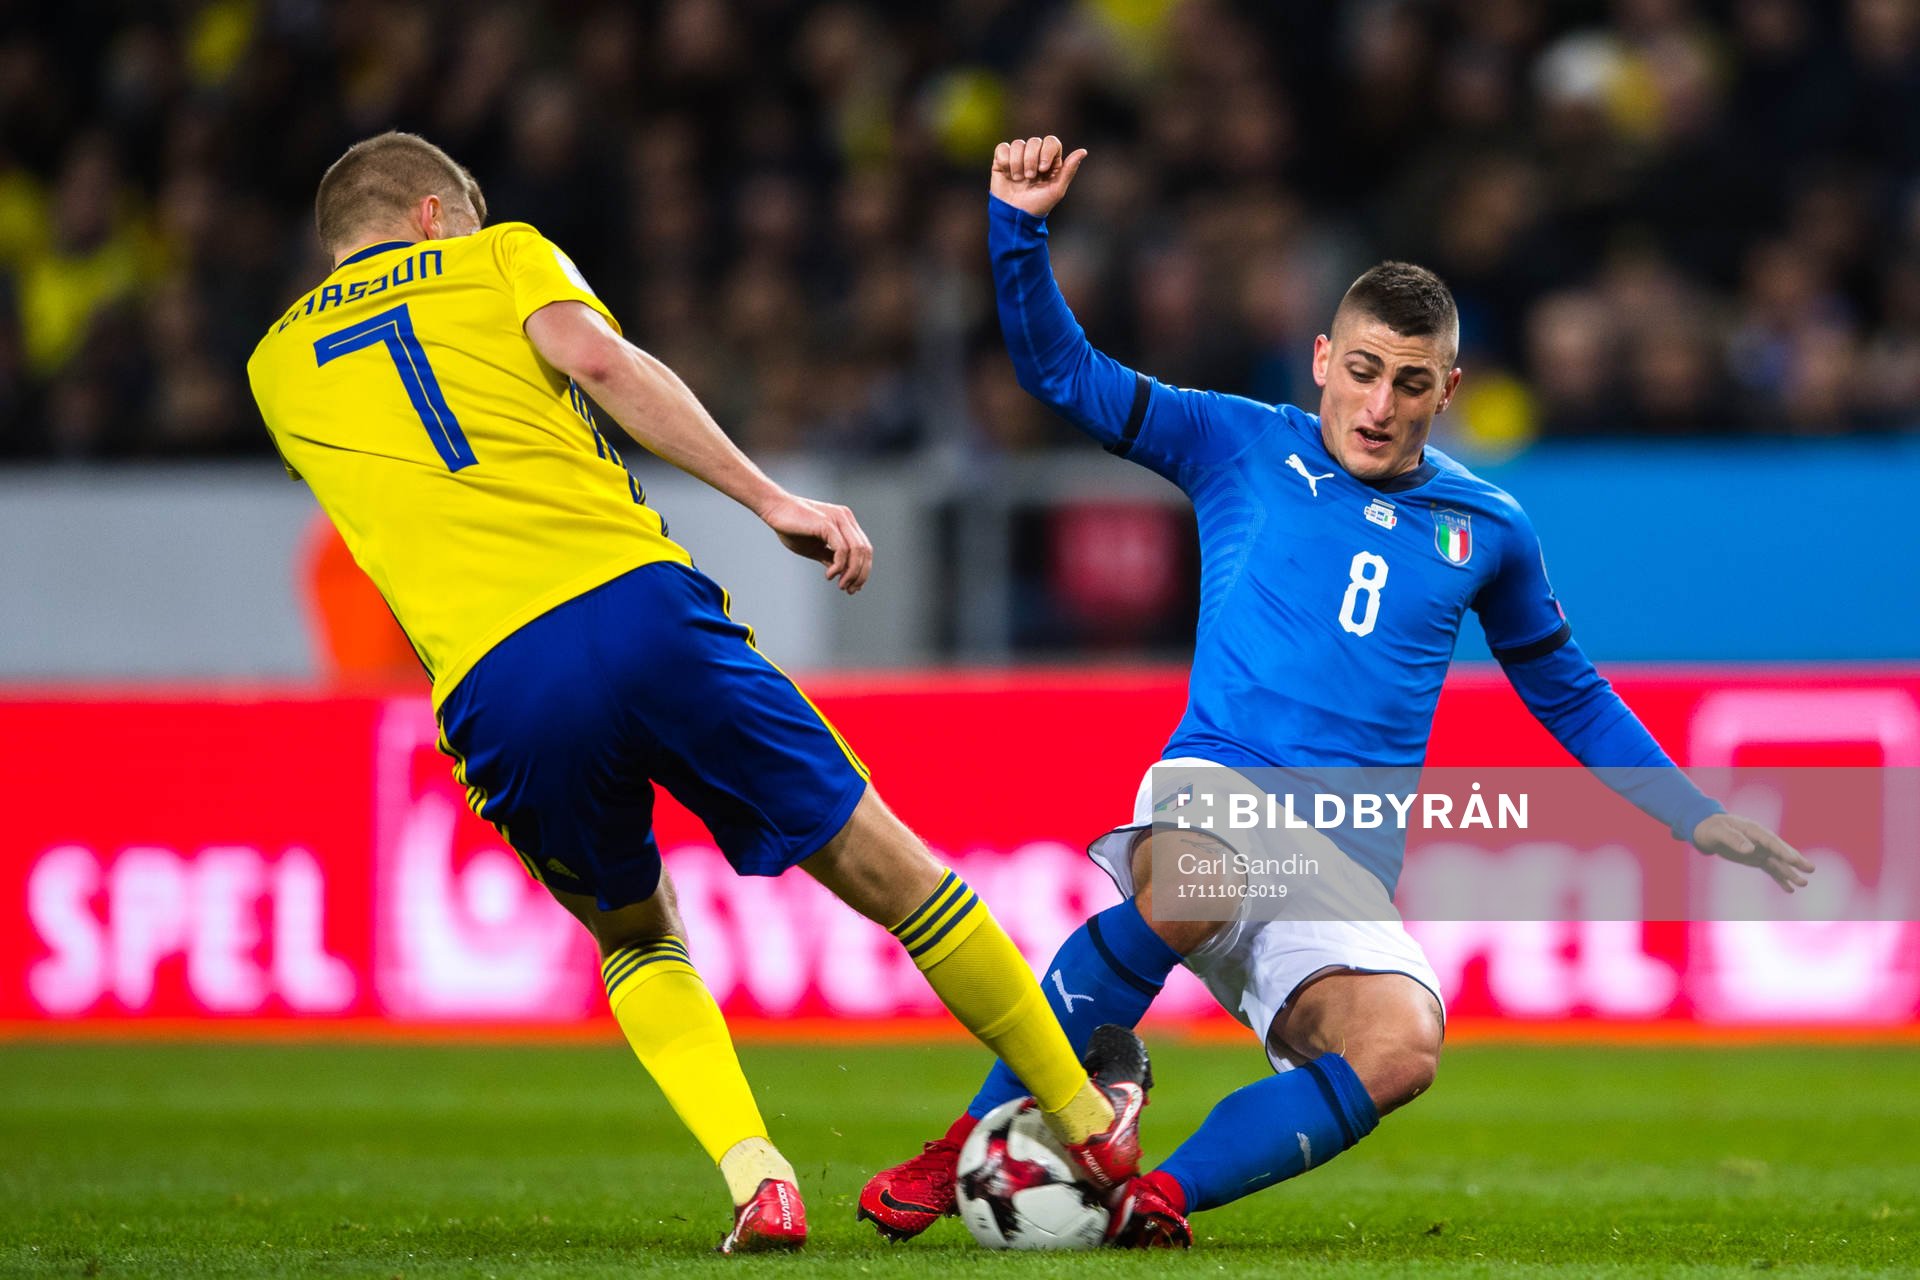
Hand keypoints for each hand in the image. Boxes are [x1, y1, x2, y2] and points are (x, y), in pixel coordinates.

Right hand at [757, 491, 872, 593]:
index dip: (863, 570)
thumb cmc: (792, 527)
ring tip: (841, 585)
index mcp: (846, 522)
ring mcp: (838, 519)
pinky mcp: (827, 524)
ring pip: (857, 551)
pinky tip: (830, 575)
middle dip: (860, 574)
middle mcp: (846, 519)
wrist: (774, 509)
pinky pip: (842, 549)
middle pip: (865, 551)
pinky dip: (840, 566)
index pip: (864, 549)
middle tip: (850, 590)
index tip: (854, 587)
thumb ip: (830, 558)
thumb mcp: (815, 548)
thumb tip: (842, 574)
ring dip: (852, 573)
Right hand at [991, 135, 1086, 217]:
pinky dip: (1005, 160)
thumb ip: (1069, 170)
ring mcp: (1018, 157)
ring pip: (1018, 144)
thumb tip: (1083, 151)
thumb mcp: (1057, 190)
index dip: (1047, 151)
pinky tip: (1008, 173)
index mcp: (1050, 160)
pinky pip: (1002, 148)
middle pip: (1034, 141)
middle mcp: (1034, 156)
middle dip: (1031, 159)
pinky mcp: (1002, 161)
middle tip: (1030, 178)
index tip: (1043, 168)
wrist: (1015, 216)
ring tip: (1018, 179)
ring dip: (1018, 162)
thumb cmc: (1038, 205)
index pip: (1051, 141)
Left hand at [1691, 813, 1814, 891]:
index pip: (1771, 841)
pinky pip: (1770, 869)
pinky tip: (1790, 889)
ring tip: (1804, 883)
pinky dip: (1780, 879)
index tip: (1794, 860)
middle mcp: (1761, 840)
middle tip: (1810, 869)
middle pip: (1780, 851)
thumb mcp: (1719, 832)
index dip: (1782, 850)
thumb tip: (1750, 849)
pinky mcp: (1756, 859)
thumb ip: (1734, 839)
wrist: (1707, 830)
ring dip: (1791, 873)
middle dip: (1795, 861)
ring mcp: (1760, 850)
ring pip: (1778, 862)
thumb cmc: (1713, 828)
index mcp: (1754, 830)